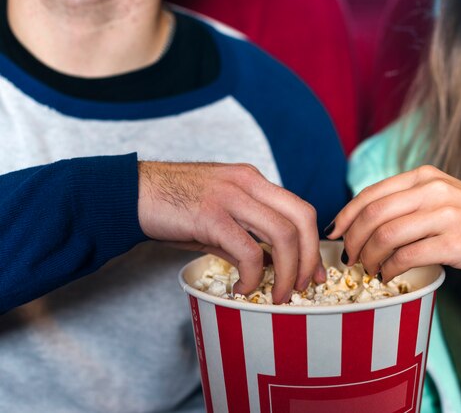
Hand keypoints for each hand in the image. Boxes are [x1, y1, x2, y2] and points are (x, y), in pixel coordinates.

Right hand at [137, 161, 325, 302]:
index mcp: (253, 180)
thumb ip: (246, 234)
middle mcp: (248, 183)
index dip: (312, 244)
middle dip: (308, 258)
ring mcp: (230, 197)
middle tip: (303, 286)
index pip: (300, 209)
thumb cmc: (174, 206)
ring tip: (276, 296)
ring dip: (286, 272)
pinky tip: (242, 288)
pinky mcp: (211, 215)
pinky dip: (252, 275)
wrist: (131, 194)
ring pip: (282, 234)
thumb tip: (269, 264)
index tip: (312, 272)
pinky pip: (248, 250)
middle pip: (302, 218)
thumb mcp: (218, 214)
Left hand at [327, 165, 460, 283]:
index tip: (334, 234)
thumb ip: (407, 202)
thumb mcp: (442, 198)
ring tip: (368, 270)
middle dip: (353, 240)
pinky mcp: (455, 242)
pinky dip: (389, 269)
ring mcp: (445, 215)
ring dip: (369, 258)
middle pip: (372, 216)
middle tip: (349, 258)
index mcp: (424, 176)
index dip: (346, 216)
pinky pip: (406, 257)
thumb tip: (361, 222)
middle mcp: (433, 190)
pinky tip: (388, 276)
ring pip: (385, 237)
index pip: (370, 194)